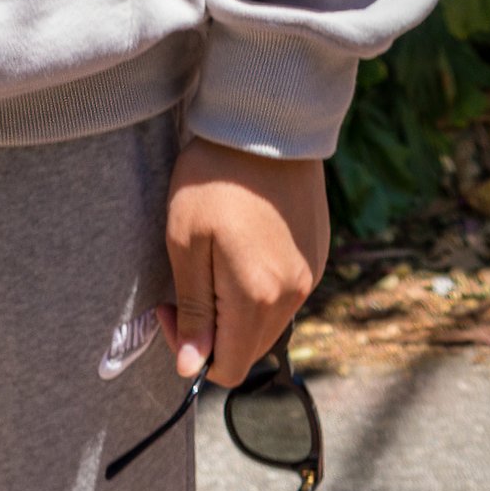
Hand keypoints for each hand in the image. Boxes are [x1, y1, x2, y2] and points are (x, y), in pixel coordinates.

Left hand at [162, 142, 328, 384]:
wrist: (267, 121)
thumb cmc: (214, 177)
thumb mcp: (185, 242)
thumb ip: (194, 311)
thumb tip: (192, 368)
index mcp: (257, 298)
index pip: (228, 369)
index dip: (192, 353)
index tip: (171, 308)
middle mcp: (293, 294)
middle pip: (250, 348)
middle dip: (214, 332)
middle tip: (188, 283)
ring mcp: (310, 273)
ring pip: (269, 322)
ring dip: (237, 310)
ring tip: (216, 259)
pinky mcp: (317, 253)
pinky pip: (286, 294)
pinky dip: (261, 288)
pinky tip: (243, 245)